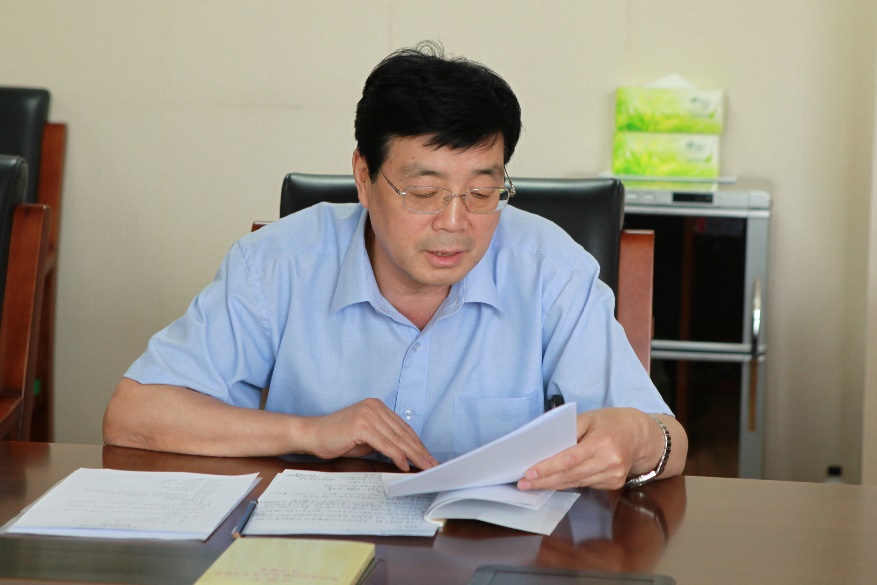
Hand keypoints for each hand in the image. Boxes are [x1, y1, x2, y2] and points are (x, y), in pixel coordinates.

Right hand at [300, 398, 438, 471]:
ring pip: (397, 439)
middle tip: (433, 466)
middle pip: (403, 433)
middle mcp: (375, 407)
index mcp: (378, 407)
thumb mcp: (366, 438)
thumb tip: (405, 453)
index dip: (418, 444)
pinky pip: (385, 444)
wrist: (312, 435)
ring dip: (413, 456)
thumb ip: (385, 440)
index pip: (403, 428)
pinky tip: (405, 465)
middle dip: (420, 451)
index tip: (429, 457)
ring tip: (424, 468)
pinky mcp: (362, 425)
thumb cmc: (337, 438)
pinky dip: (397, 456)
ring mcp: (369, 414)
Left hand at [517, 407, 658, 490]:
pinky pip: (585, 485)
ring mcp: (613, 476)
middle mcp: (610, 462)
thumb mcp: (588, 417)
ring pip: (576, 483)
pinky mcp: (614, 484)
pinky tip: (553, 482)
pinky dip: (568, 483)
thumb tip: (544, 446)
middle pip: (571, 475)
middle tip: (523, 484)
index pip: (569, 459)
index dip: (548, 468)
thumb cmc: (610, 422)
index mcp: (603, 443)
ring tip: (532, 484)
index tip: (528, 473)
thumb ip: (567, 431)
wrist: (640, 435)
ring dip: (552, 485)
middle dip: (544, 481)